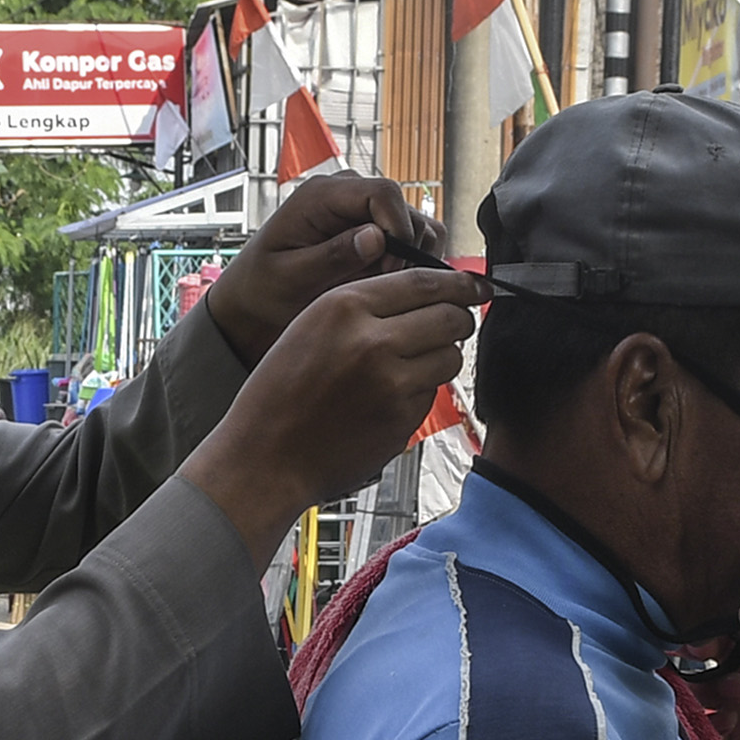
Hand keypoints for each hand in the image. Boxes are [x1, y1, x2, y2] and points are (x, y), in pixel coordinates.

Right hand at [183, 268, 484, 559]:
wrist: (266, 457)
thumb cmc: (281, 392)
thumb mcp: (310, 325)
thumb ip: (364, 305)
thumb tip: (425, 292)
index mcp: (345, 307)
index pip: (424, 281)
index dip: (459, 282)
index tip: (474, 285)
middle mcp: (372, 341)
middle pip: (450, 317)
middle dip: (459, 318)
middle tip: (455, 322)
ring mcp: (392, 384)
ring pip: (450, 357)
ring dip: (443, 355)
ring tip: (413, 362)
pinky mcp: (402, 421)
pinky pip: (433, 393)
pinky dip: (423, 390)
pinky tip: (391, 396)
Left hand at [197, 174, 449, 364]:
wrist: (255, 299)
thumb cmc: (264, 287)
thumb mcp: (292, 277)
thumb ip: (332, 256)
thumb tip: (377, 237)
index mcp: (322, 195)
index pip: (384, 193)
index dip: (399, 230)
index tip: (389, 271)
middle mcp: (348, 195)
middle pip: (407, 208)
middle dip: (408, 249)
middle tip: (385, 287)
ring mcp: (364, 212)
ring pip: (418, 224)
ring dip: (413, 258)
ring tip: (384, 288)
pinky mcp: (375, 231)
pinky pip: (414, 240)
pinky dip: (414, 263)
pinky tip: (389, 287)